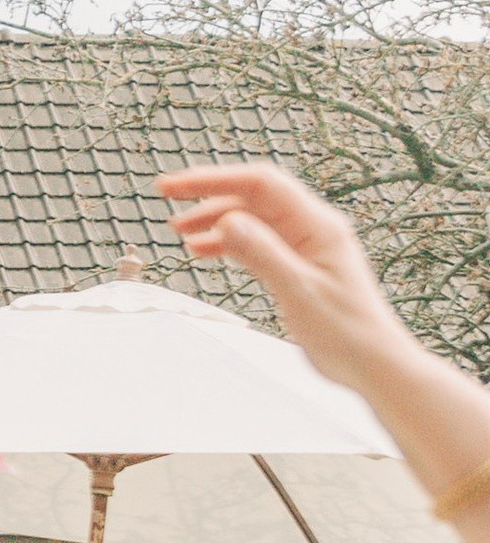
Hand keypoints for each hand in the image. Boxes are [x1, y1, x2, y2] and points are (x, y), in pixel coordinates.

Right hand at [159, 163, 403, 392]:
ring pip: (252, 219)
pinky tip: (206, 249)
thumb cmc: (349, 332)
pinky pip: (257, 243)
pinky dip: (229, 243)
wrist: (372, 362)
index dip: (216, 180)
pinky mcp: (296, 265)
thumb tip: (228, 221)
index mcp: (318, 226)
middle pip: (253, 196)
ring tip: (181, 229)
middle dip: (209, 194)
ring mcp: (304, 246)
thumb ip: (263, 254)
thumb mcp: (300, 292)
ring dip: (215, 219)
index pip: (261, 185)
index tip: (179, 185)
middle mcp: (311, 228)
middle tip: (169, 196)